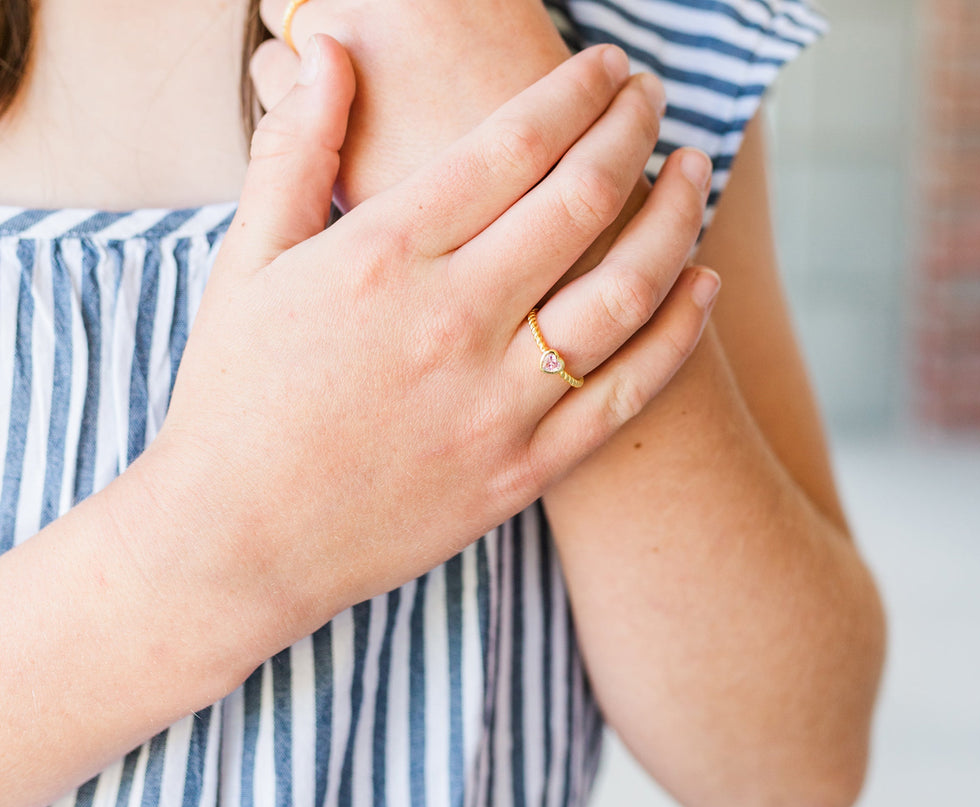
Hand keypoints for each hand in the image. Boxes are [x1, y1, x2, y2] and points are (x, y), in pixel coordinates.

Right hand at [145, 38, 713, 646]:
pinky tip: (703, 283)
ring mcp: (497, 403)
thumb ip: (293, 151)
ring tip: (692, 173)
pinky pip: (627, 392)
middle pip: (582, 199)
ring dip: (676, 216)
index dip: (575, 92)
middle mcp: (453, 321)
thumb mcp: (245, 264)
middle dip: (631, 129)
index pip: (513, 144)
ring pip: (626, 289)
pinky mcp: (524, 468)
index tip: (605, 67)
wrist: (239, 540)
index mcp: (383, 258)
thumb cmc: (233, 399)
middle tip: (651, 97)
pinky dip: (679, 331)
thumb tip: (328, 49)